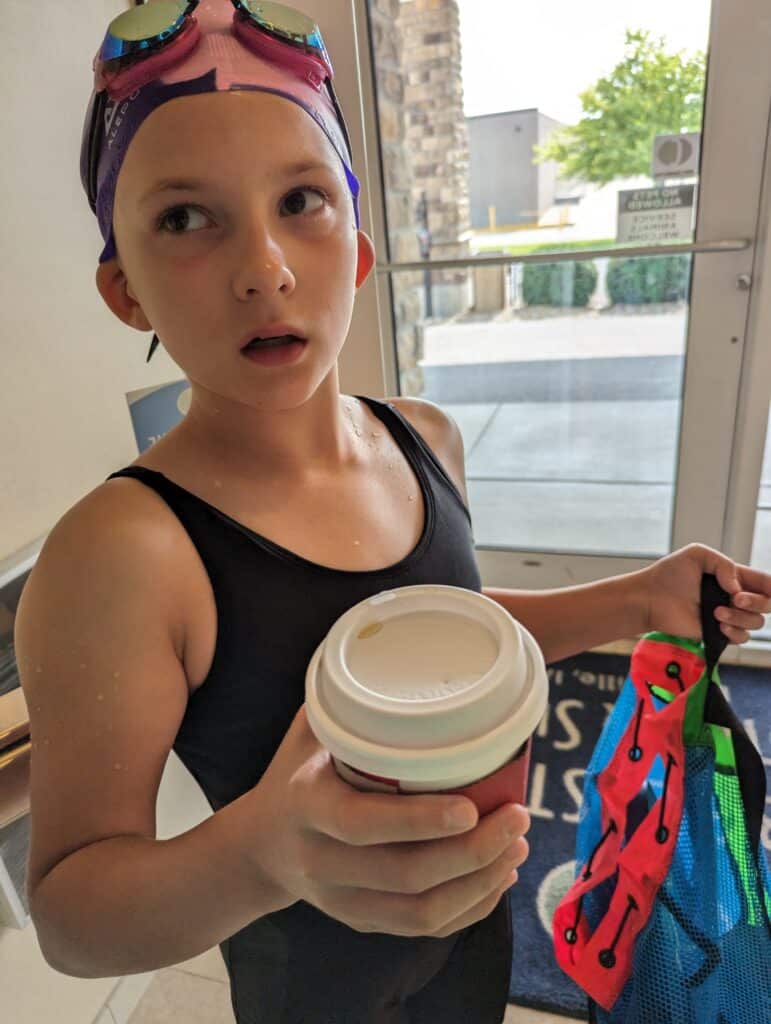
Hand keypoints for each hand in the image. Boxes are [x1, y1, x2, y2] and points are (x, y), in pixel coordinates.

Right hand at [246, 706, 529, 937]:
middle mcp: (321, 862)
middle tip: (518, 818)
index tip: (471, 806)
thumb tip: (395, 650)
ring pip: (421, 912)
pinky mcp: (361, 922)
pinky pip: (422, 928)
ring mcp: (341, 902)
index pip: (365, 825)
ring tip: (518, 845)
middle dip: (473, 852)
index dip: (421, 822)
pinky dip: (469, 908)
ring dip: (480, 883)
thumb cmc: (295, 773)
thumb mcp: (306, 731)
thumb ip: (346, 703)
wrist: (258, 847)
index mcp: (307, 808)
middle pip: (406, 875)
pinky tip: (498, 876)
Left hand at [639, 542, 770, 644]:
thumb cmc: (669, 574)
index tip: (770, 589)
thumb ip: (724, 564)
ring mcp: (728, 616)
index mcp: (733, 576)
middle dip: (758, 602)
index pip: (765, 582)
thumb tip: (737, 588)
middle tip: (736, 599)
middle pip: (767, 604)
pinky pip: (742, 638)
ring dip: (741, 617)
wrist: (650, 598)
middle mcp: (734, 597)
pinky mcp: (718, 633)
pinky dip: (736, 632)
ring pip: (756, 622)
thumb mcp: (697, 555)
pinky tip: (719, 625)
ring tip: (716, 613)